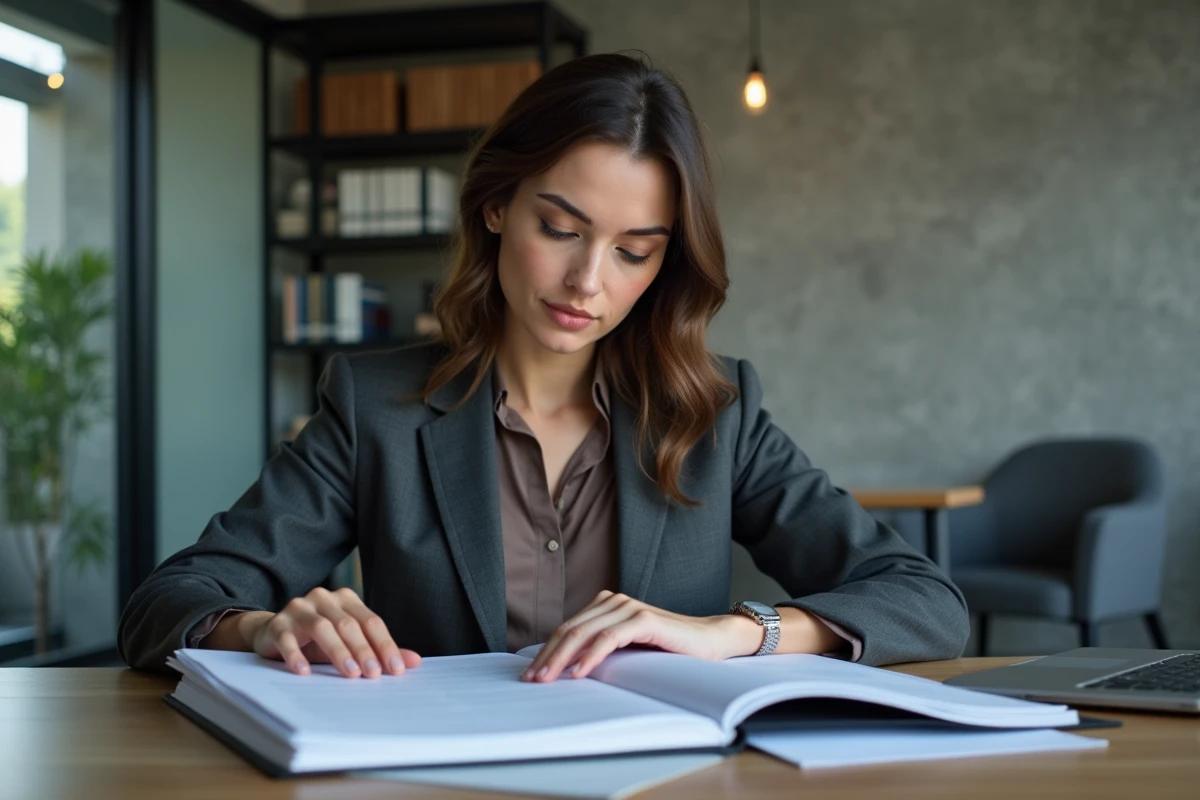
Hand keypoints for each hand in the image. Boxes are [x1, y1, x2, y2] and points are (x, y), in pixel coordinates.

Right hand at [241, 587, 421, 678]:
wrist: (272, 633)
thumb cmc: (316, 641)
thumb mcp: (348, 645)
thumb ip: (379, 651)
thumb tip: (414, 662)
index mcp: (346, 599)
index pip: (371, 622)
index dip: (385, 645)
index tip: (397, 669)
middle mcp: (323, 598)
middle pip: (349, 624)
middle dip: (364, 650)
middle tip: (375, 674)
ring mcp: (299, 609)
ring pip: (322, 627)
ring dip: (338, 652)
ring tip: (351, 674)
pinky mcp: (277, 624)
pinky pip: (288, 639)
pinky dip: (297, 656)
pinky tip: (305, 673)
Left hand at [520, 590, 760, 682]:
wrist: (709, 641)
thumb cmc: (669, 649)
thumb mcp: (628, 650)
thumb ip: (601, 650)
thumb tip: (566, 670)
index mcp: (606, 606)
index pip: (567, 628)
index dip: (547, 651)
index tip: (532, 675)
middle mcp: (614, 602)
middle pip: (570, 630)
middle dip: (548, 656)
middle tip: (532, 680)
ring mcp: (629, 608)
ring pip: (584, 633)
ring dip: (562, 658)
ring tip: (549, 679)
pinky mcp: (644, 619)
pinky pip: (609, 638)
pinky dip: (591, 656)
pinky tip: (579, 672)